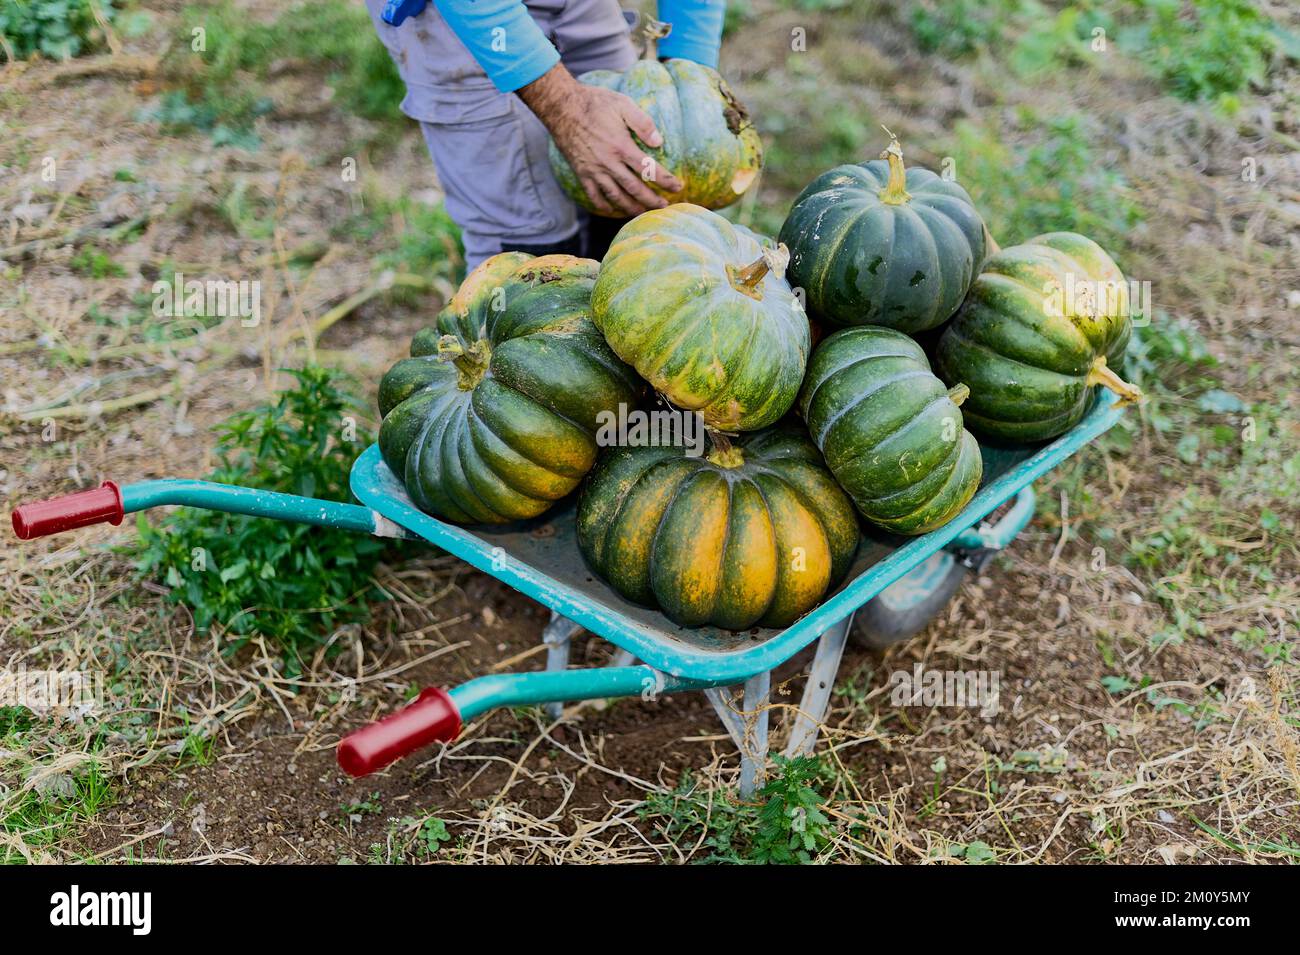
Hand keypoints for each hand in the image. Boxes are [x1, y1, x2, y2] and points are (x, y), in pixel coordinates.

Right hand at [520, 64, 683, 216]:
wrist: (562, 106)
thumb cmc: (595, 103)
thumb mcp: (622, 103)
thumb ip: (643, 123)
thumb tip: (659, 142)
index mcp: (621, 146)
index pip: (648, 169)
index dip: (665, 180)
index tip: (678, 187)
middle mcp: (608, 162)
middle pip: (635, 189)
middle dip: (652, 200)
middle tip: (664, 206)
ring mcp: (594, 170)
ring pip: (616, 197)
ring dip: (631, 208)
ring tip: (643, 213)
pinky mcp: (582, 173)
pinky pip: (594, 196)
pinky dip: (604, 206)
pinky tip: (613, 210)